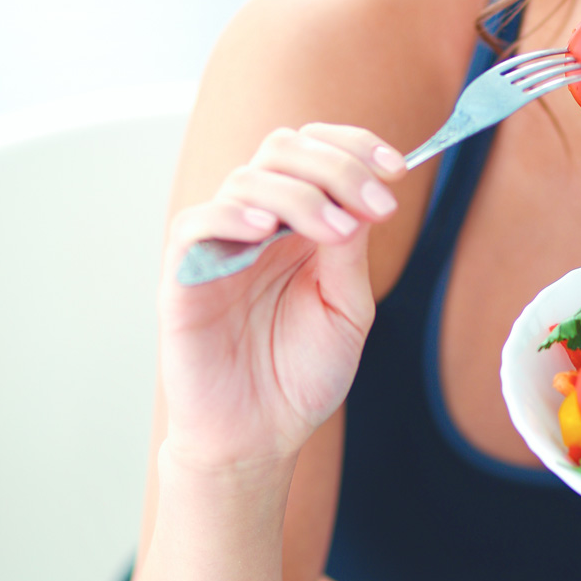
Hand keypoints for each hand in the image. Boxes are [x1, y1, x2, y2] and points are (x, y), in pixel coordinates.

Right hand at [157, 123, 406, 467]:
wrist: (261, 434)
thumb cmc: (302, 374)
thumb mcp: (347, 308)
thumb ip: (350, 253)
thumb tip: (363, 196)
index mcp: (301, 225)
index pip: (317, 152)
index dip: (355, 147)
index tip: (397, 168)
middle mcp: (259, 224)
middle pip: (285, 150)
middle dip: (339, 166)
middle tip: (380, 206)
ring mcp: (220, 246)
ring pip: (248, 179)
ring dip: (302, 195)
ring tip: (339, 231)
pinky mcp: (184, 276)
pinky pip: (196, 225)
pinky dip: (231, 216)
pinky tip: (266, 231)